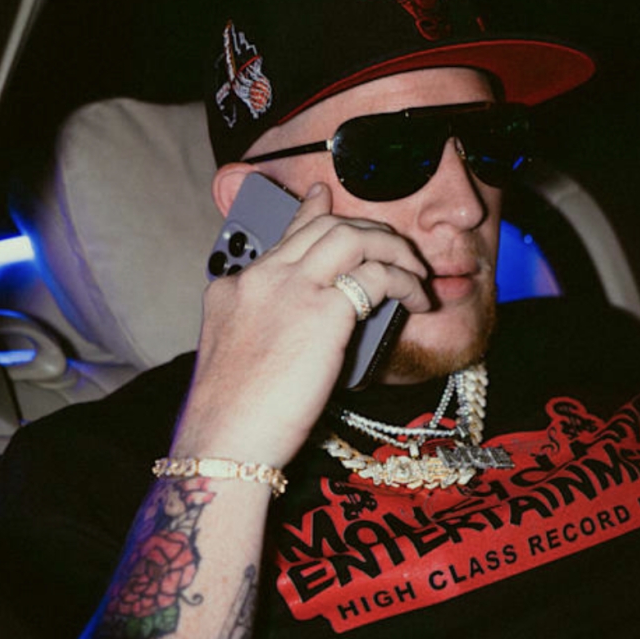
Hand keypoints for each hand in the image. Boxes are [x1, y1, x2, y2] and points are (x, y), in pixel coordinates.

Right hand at [172, 183, 429, 467]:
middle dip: (369, 231)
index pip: (282, 237)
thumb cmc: (233, 419)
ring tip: (414, 273)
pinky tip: (415, 300)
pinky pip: (377, 275)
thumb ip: (267, 327)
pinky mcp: (323, 311)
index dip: (311, 213)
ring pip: (352, 236)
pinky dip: (403, 281)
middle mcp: (259, 278)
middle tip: (396, 251)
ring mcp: (290, 289)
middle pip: (324, 227)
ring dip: (391, 248)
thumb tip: (311, 327)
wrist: (224, 442)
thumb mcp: (239, 358)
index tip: (324, 196)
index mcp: (232, 289)